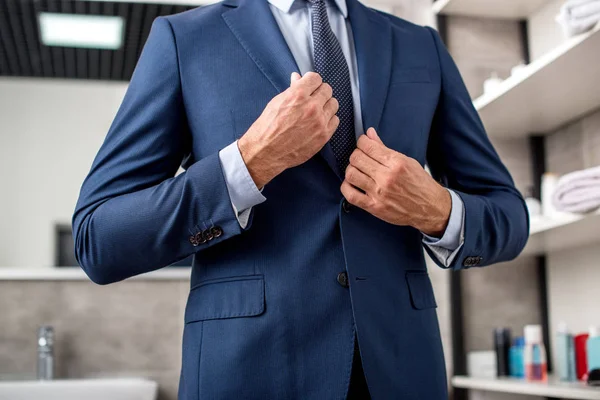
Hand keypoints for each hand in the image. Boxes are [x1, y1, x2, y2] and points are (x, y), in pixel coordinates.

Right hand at [238, 72, 339, 187]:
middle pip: (327, 90)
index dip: (312, 82)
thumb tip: (298, 77)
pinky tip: (319, 122)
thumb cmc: (267, 127)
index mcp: (298, 94)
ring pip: (333, 104)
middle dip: (319, 92)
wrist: (266, 151)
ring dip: (326, 105)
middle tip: (313, 99)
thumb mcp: (277, 103)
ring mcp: (319, 121)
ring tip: (316, 111)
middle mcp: (311, 106)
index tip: (310, 87)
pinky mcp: (324, 135)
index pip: (315, 78)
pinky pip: (335, 120)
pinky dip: (329, 120)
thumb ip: (292, 89)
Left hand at [340, 128, 451, 236]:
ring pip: (351, 174)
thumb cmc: (420, 183)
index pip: (368, 146)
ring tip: (357, 170)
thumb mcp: (407, 161)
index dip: (361, 142)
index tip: (363, 143)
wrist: (430, 208)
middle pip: (356, 158)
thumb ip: (385, 148)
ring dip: (350, 170)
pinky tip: (351, 184)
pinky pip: (350, 195)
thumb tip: (369, 134)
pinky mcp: (374, 207)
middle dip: (356, 154)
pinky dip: (346, 187)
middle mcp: (386, 177)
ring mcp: (379, 193)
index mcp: (396, 163)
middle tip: (360, 157)